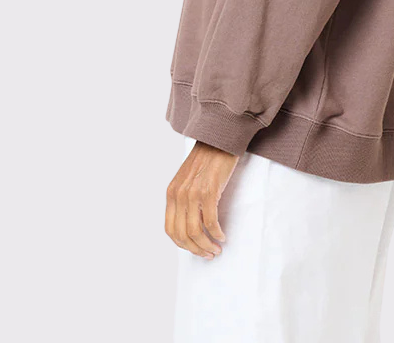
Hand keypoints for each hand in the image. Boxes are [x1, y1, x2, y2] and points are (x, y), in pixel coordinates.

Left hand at [165, 139, 239, 258]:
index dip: (182, 245)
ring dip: (207, 245)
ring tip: (217, 249)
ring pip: (195, 231)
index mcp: (171, 192)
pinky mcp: (209, 190)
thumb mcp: (188, 179)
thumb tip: (191, 224)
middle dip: (196, 249)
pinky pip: (211, 221)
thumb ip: (184, 198)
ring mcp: (193, 193)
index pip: (170, 229)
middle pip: (182, 234)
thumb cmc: (207, 159)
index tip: (195, 249)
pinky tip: (222, 236)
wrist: (219, 138)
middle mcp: (178, 194)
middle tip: (209, 254)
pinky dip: (217, 233)